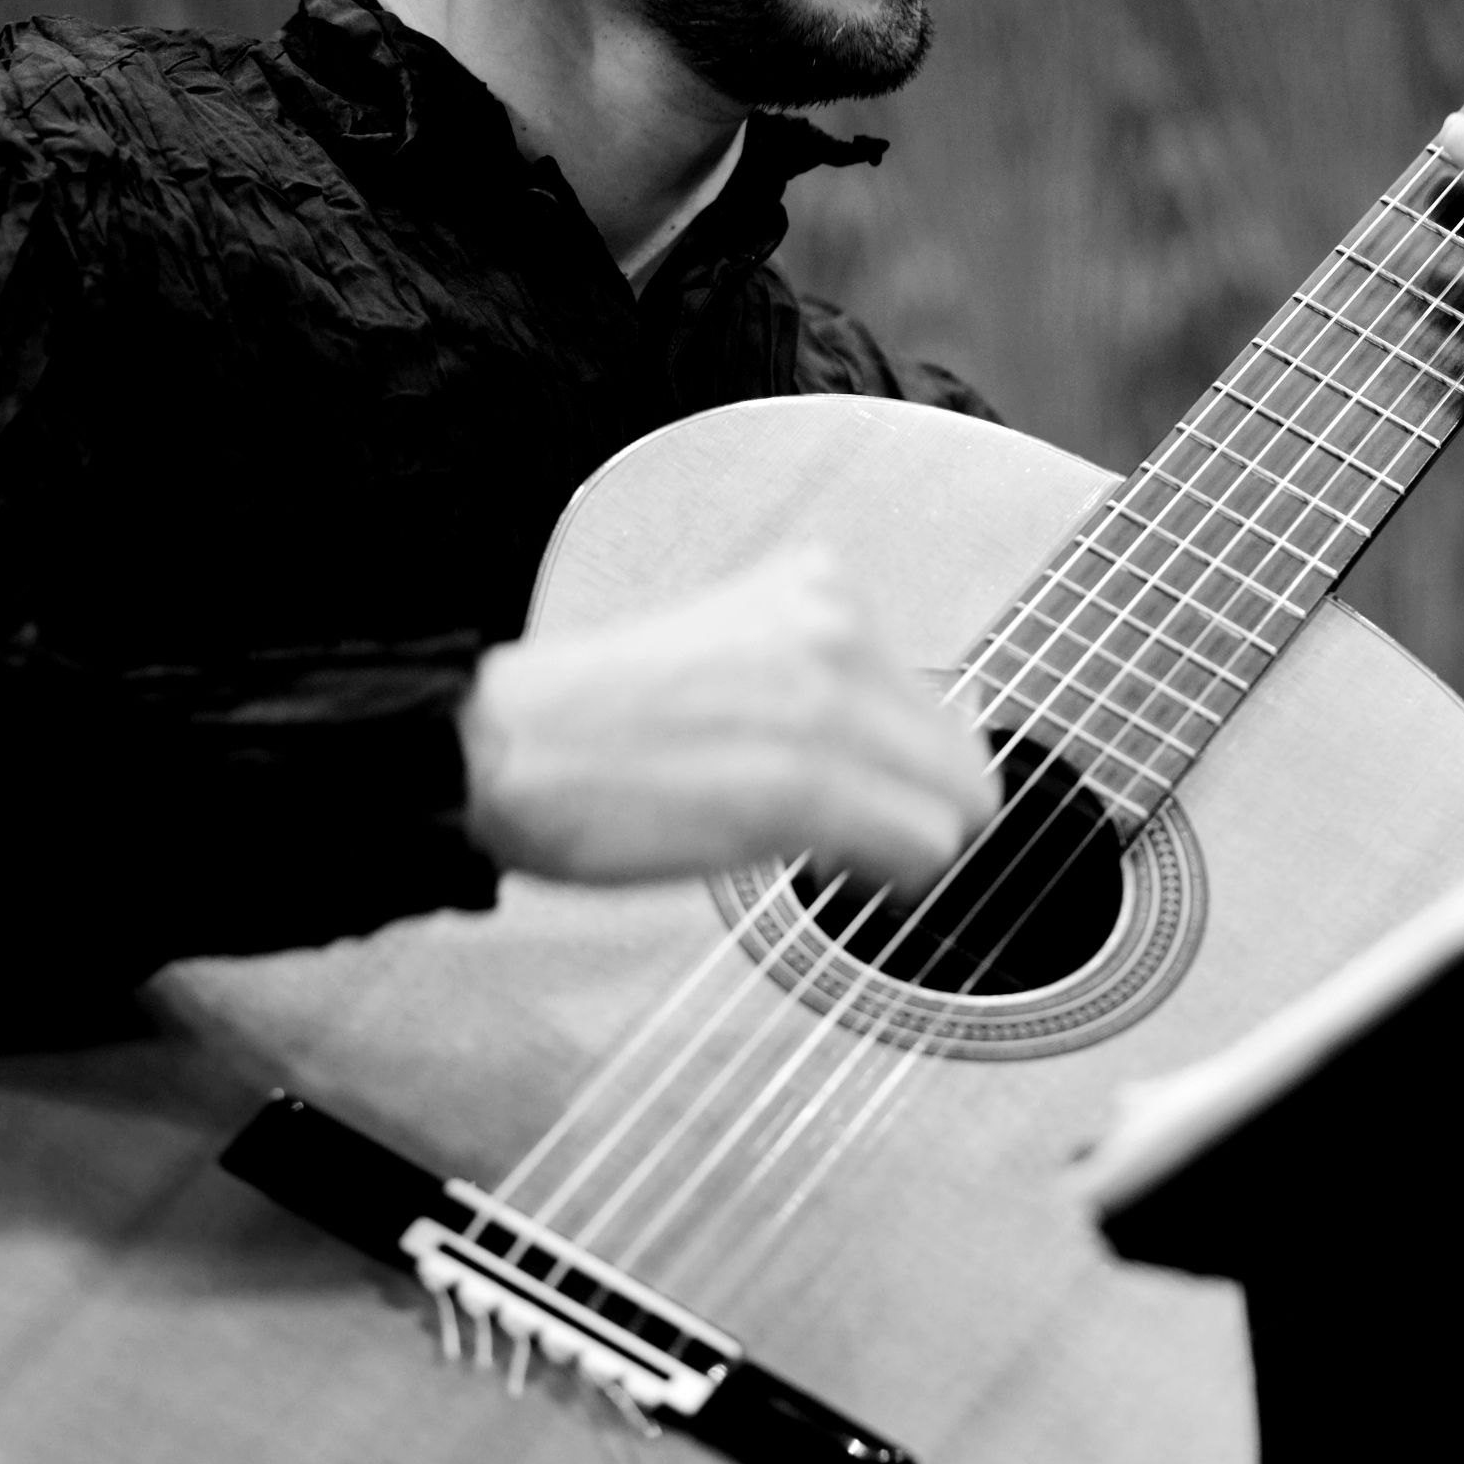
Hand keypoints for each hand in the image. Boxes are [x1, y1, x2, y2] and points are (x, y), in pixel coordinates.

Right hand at [459, 544, 998, 895]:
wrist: (499, 744)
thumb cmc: (596, 724)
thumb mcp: (735, 653)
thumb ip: (827, 678)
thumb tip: (930, 743)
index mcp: (819, 584)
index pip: (939, 701)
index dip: (903, 770)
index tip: (847, 795)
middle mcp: (836, 624)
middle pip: (964, 755)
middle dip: (920, 810)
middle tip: (841, 838)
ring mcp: (825, 699)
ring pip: (956, 805)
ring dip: (902, 848)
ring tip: (819, 850)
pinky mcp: (804, 778)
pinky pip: (922, 846)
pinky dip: (892, 879)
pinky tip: (827, 869)